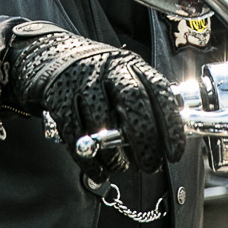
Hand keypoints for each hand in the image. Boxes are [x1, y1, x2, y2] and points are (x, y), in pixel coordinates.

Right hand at [5, 23, 184, 181]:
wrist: (53, 56)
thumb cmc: (100, 75)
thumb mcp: (127, 76)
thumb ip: (147, 99)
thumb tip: (173, 132)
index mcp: (132, 65)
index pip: (160, 92)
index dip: (171, 124)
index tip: (174, 151)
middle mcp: (110, 70)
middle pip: (134, 104)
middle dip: (145, 141)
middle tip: (151, 165)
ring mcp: (83, 82)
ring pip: (103, 123)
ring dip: (115, 154)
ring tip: (123, 166)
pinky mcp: (60, 98)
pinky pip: (76, 134)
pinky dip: (89, 160)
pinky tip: (100, 170)